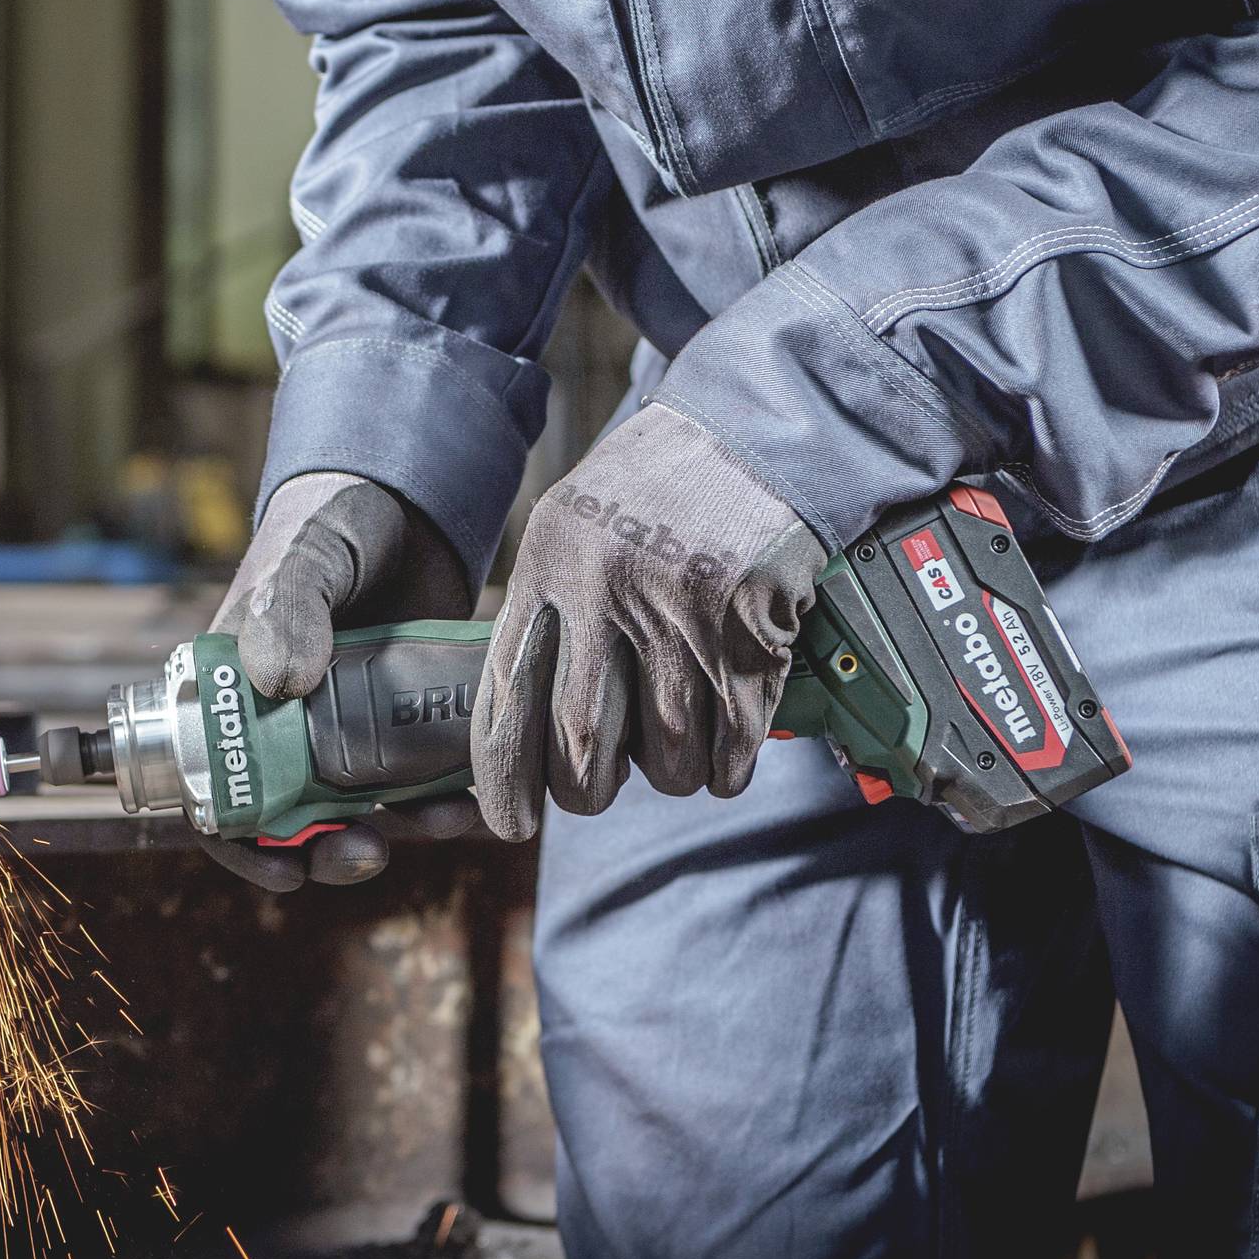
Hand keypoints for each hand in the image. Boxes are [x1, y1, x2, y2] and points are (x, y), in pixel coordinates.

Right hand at [203, 472, 479, 891]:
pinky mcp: (408, 719)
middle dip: (330, 851)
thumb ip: (288, 609)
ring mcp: (351, 726)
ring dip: (398, 832)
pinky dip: (441, 801)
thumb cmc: (334, 520)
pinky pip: (420, 781)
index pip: (218, 788)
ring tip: (441, 823)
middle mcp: (288, 722)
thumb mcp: (306, 559)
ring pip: (365, 809)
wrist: (413, 500)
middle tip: (370, 854)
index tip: (287, 870)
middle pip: (294, 818)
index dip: (244, 843)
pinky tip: (467, 799)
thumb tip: (279, 683)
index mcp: (237, 694)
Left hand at [473, 402, 825, 840]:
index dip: (503, 784)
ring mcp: (684, 617)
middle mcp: (607, 594)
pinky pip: (732, 749)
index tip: (512, 823)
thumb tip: (517, 736)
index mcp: (547, 569)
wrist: (755, 435)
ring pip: (666, 761)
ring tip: (673, 737)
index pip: (504, 704)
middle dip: (587, 791)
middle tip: (596, 785)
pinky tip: (725, 742)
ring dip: (669, 774)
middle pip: (581, 750)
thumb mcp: (566, 532)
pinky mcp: (753, 636)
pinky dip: (726, 767)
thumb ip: (540, 619)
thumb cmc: (650, 494)